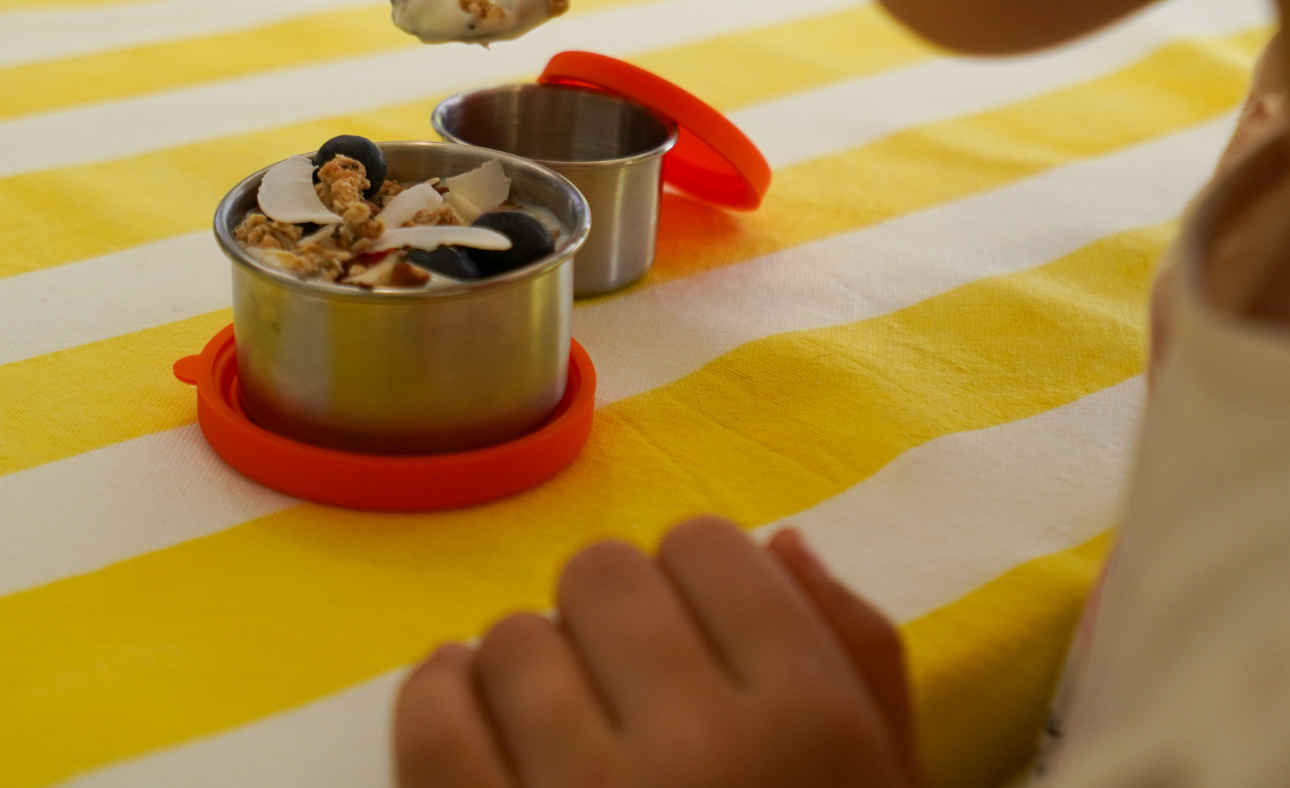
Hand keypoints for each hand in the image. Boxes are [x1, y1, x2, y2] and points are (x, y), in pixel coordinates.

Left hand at [393, 517, 921, 787]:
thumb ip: (859, 663)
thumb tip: (782, 544)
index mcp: (812, 723)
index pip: (710, 546)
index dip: (698, 585)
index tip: (695, 639)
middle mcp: (698, 746)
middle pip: (602, 574)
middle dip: (611, 620)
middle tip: (625, 692)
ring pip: (512, 636)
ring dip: (530, 675)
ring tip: (561, 739)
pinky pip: (430, 709)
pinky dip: (443, 701)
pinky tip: (476, 732)